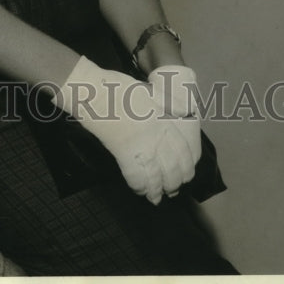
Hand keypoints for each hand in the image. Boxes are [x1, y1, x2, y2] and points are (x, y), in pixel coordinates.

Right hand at [53, 56, 196, 203]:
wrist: (95, 92)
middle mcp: (158, 135)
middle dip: (176, 182)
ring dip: (159, 189)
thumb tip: (182, 111)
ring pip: (158, 176)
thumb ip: (166, 103)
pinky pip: (136, 177)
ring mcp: (141, 145)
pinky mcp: (123, 153)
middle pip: (174, 167)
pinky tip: (140, 191)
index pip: (185, 149)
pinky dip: (140, 187)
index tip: (186, 171)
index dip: (187, 165)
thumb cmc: (119, 87)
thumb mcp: (150, 90)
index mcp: (165, 119)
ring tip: (158, 197)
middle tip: (174, 189)